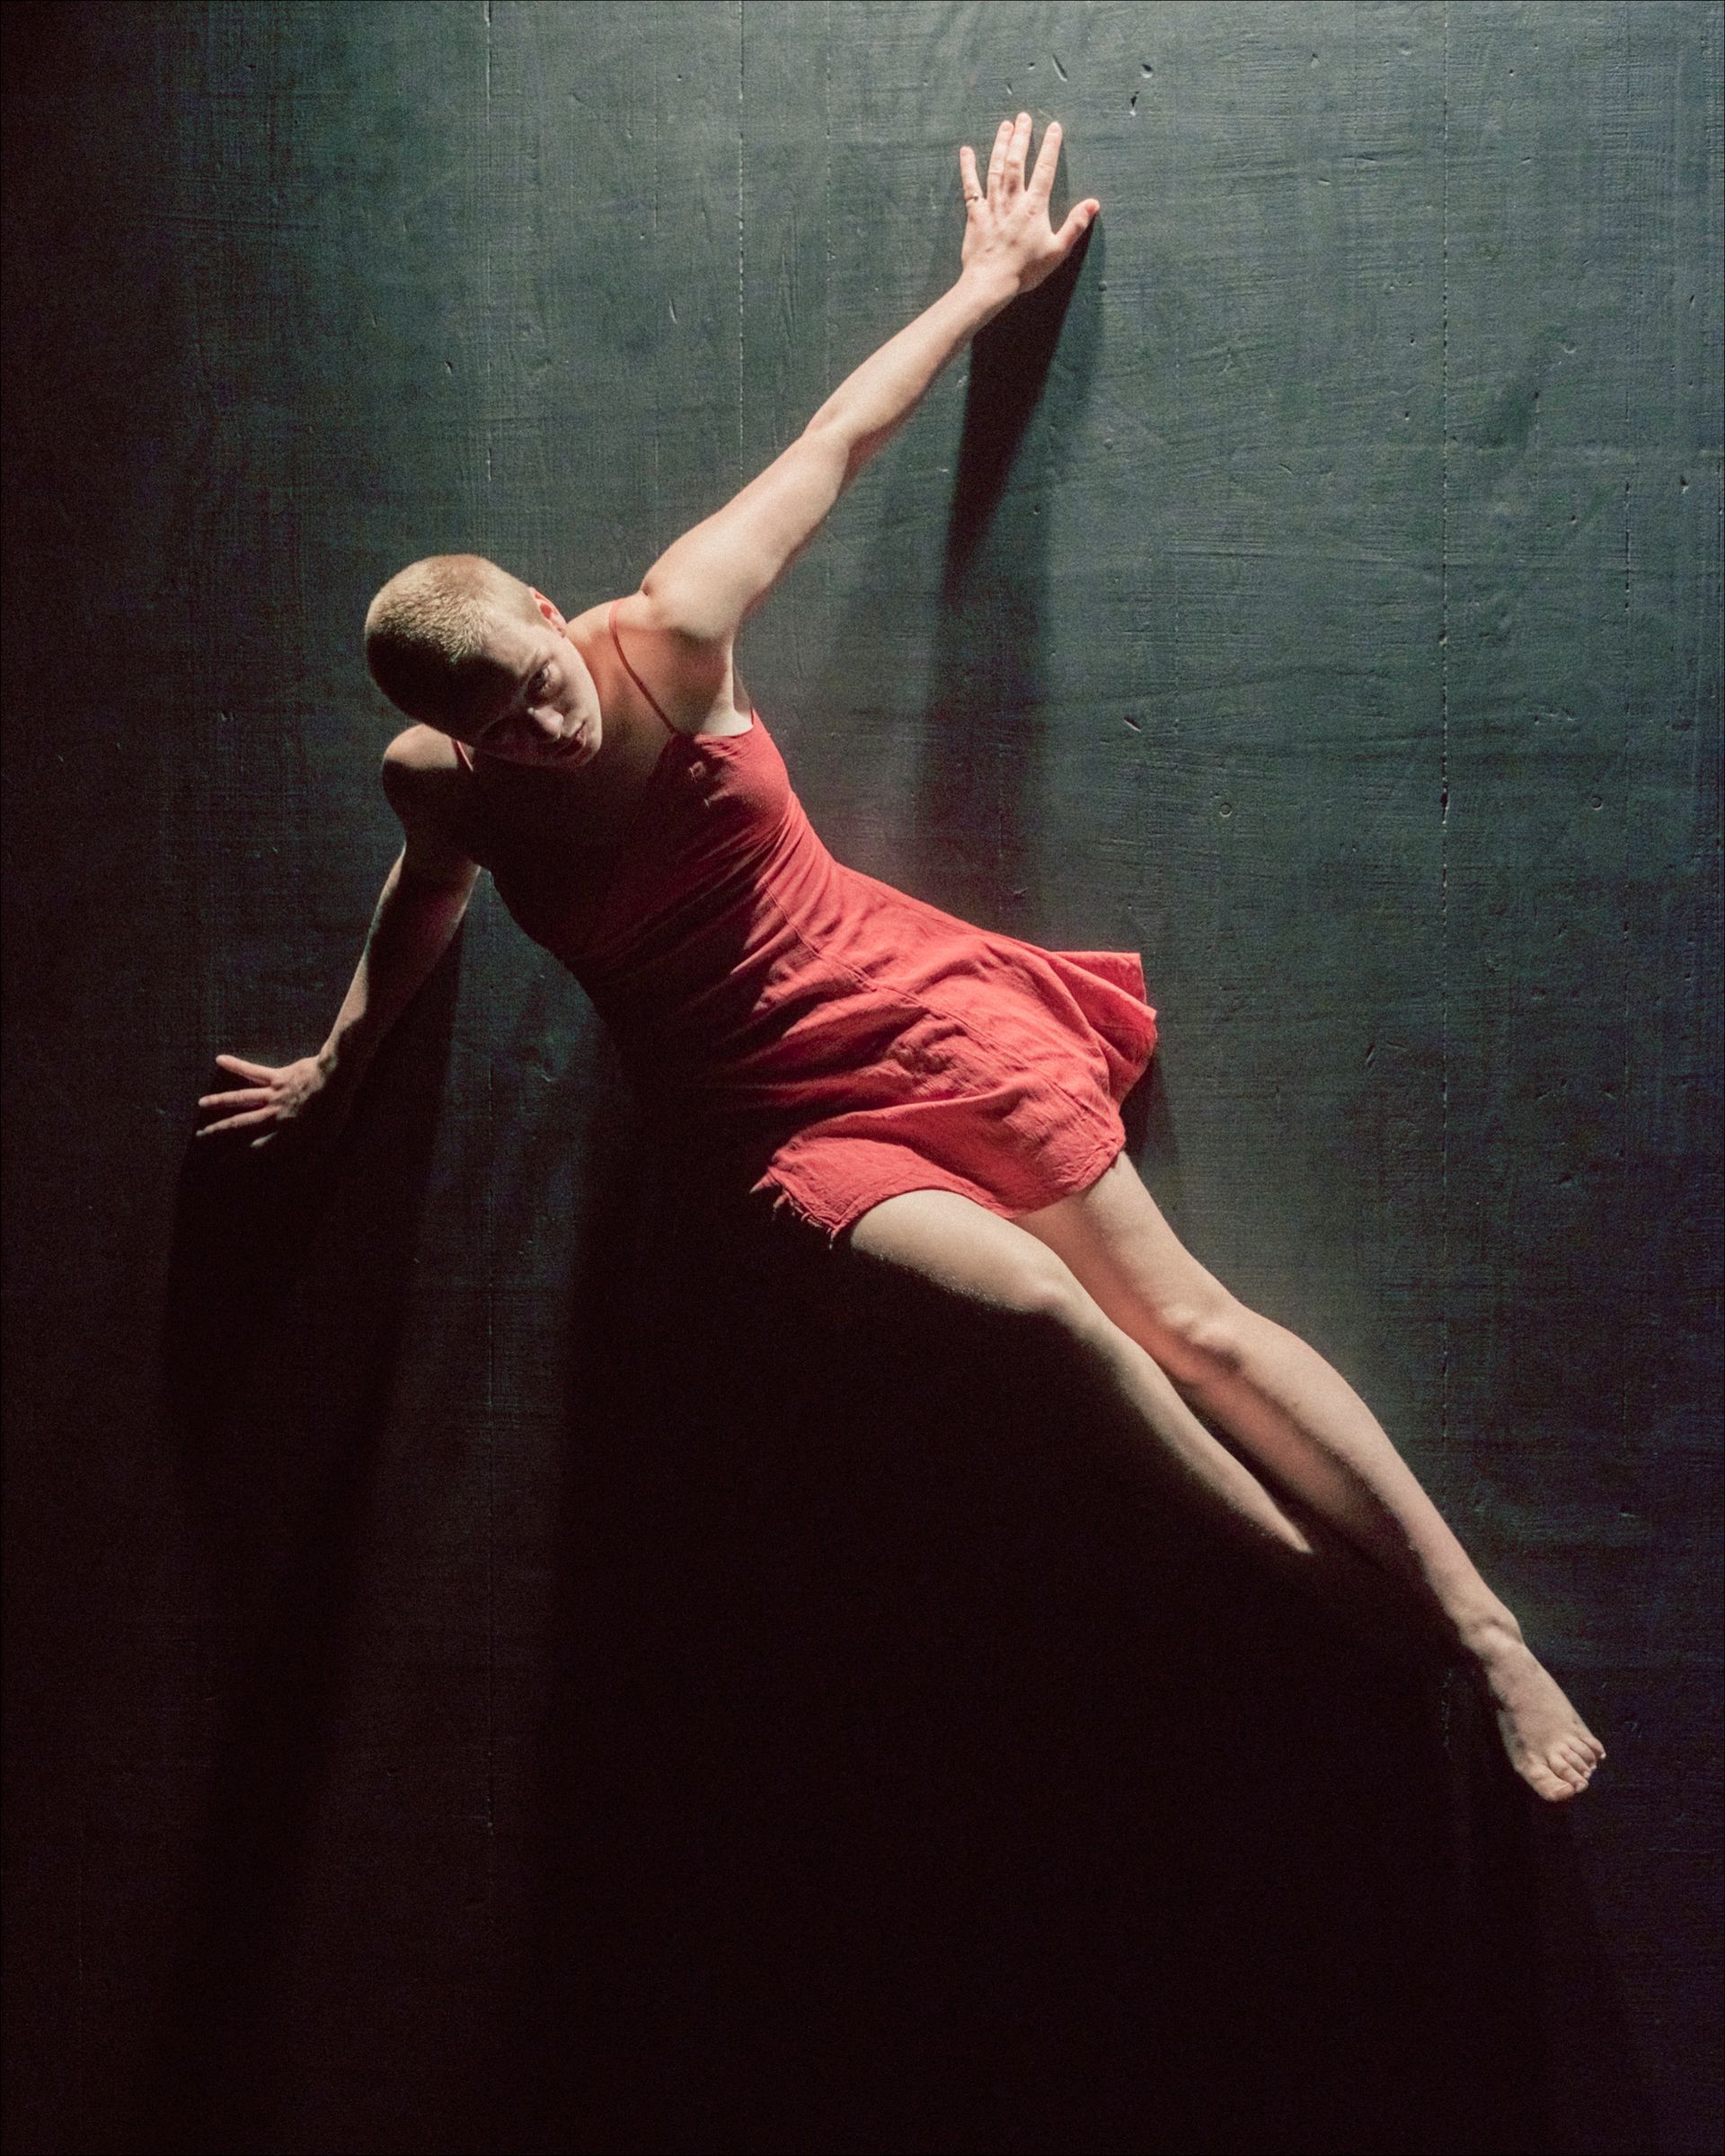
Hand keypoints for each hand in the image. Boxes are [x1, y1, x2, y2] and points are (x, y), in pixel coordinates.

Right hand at [196, 1052, 345, 1149]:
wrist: (336, 1079)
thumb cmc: (336, 1109)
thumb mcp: (328, 1138)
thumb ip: (313, 1154)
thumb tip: (303, 1170)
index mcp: (285, 1131)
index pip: (258, 1148)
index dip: (240, 1157)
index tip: (223, 1163)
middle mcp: (274, 1114)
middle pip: (241, 1123)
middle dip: (219, 1130)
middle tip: (200, 1135)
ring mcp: (274, 1094)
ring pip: (241, 1097)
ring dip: (220, 1100)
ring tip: (201, 1103)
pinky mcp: (277, 1077)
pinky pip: (253, 1071)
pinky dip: (237, 1065)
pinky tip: (220, 1059)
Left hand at [958, 112, 1097, 300]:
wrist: (991, 283)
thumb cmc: (1026, 270)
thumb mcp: (1057, 251)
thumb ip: (1075, 225)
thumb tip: (1093, 204)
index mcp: (1034, 206)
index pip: (1045, 169)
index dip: (1051, 146)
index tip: (1054, 126)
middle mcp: (1013, 199)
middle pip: (1017, 161)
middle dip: (1021, 137)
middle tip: (1024, 117)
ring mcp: (992, 205)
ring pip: (995, 168)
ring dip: (1000, 144)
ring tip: (1005, 126)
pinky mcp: (975, 215)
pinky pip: (970, 186)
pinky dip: (967, 168)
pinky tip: (966, 151)